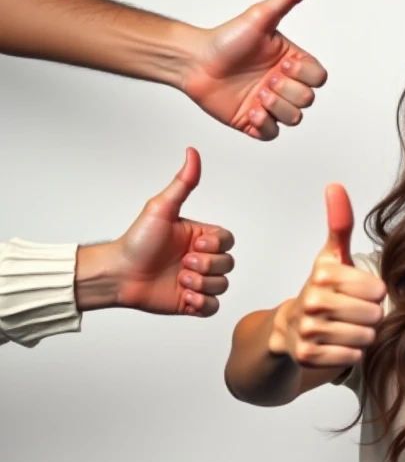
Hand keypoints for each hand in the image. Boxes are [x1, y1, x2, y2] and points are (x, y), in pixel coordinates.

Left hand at [113, 147, 235, 315]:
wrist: (118, 274)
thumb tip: (192, 153)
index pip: (227, 241)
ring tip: (180, 281)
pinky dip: (202, 304)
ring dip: (203, 284)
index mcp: (199, 237)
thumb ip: (183, 183)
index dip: (216, 245)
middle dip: (207, 266)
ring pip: (223, 285)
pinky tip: (184, 296)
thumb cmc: (136, 241)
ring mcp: (196, 281)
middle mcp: (200, 258)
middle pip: (228, 264)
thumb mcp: (161, 209)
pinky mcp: (190, 303)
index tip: (195, 244)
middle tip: (183, 264)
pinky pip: (213, 307)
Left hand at [180, 0, 327, 141]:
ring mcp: (270, 104)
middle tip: (264, 79)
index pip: (319, 77)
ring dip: (275, 107)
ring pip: (295, 118)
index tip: (281, 62)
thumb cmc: (225, 39)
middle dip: (286, 91)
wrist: (194, 63)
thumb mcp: (260, 17)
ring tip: (255, 93)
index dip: (303, 74)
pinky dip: (265, 125)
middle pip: (308, 99)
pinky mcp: (254, 122)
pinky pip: (274, 134)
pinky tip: (250, 110)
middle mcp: (284, 83)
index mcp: (292, 62)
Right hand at [267, 184, 386, 367]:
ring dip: (362, 336)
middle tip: (356, 313)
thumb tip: (335, 186)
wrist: (287, 329)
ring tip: (347, 328)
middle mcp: (312, 300)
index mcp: (323, 273)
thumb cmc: (320, 290)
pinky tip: (338, 344)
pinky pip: (352, 356)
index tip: (359, 292)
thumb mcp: (332, 256)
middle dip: (371, 317)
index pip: (378, 289)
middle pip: (374, 314)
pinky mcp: (306, 356)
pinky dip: (351, 353)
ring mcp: (307, 329)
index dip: (374, 293)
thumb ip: (340, 224)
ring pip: (365, 337)